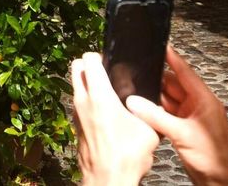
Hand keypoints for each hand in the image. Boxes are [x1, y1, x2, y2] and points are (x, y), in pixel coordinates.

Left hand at [71, 52, 158, 185]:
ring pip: (76, 86)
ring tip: (108, 92)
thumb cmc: (125, 157)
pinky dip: (88, 101)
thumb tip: (151, 105)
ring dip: (87, 83)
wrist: (109, 180)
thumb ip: (148, 111)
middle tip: (106, 71)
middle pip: (77, 67)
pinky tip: (105, 112)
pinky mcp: (76, 126)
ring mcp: (76, 114)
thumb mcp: (148, 129)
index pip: (89, 59)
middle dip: (89, 65)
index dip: (100, 55)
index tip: (110, 59)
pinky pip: (79, 104)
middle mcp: (83, 101)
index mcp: (99, 96)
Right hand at [124, 45, 227, 185]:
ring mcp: (192, 117)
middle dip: (157, 81)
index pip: (185, 72)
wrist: (221, 179)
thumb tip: (135, 102)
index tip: (161, 45)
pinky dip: (158, 112)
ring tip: (137, 94)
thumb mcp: (182, 133)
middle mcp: (198, 105)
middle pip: (174, 86)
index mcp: (204, 99)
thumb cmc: (213, 156)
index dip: (173, 58)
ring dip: (156, 99)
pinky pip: (169, 114)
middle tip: (137, 75)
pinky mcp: (186, 129)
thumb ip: (156, 116)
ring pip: (169, 100)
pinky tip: (145, 112)